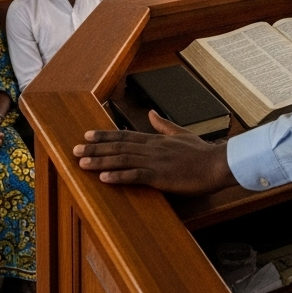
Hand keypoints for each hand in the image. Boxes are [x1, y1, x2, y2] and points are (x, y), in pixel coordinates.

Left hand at [74, 110, 235, 193]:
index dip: (104, 136)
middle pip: (118, 147)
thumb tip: (152, 113)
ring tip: (82, 163)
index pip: (124, 136)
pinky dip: (119, 176)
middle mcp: (151, 148)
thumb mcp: (181, 134)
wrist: (217, 164)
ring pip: (122, 159)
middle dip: (95, 149)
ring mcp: (155, 162)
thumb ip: (164, 125)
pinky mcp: (160, 176)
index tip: (87, 136)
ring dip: (101, 161)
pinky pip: (135, 175)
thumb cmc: (202, 152)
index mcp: (155, 140)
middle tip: (74, 151)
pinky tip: (105, 178)